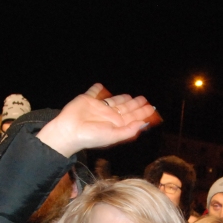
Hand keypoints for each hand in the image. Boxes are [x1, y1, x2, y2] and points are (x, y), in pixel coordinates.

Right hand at [36, 84, 157, 156]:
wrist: (69, 131)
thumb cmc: (91, 137)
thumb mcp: (114, 136)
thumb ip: (129, 130)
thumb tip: (144, 124)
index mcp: (116, 125)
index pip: (132, 118)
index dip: (142, 114)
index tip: (152, 110)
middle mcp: (108, 116)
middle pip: (125, 109)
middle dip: (135, 105)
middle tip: (144, 100)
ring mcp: (98, 108)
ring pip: (113, 101)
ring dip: (122, 98)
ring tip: (131, 96)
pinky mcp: (87, 100)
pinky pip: (93, 93)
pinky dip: (96, 89)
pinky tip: (100, 86)